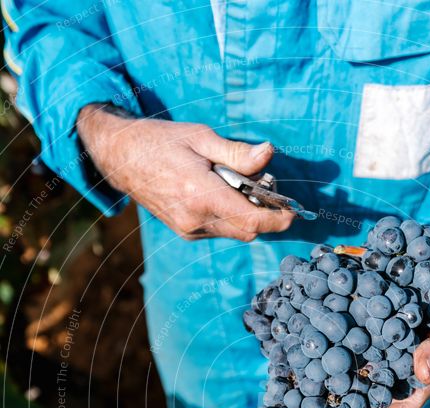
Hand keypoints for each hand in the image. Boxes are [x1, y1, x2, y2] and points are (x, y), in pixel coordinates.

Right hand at [77, 105, 294, 240]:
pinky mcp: (185, 232)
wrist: (120, 157)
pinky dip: (231, 217)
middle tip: (267, 190)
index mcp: (200, 194)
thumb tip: (268, 153)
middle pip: (247, 231)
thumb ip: (237, 152)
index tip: (292, 212)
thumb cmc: (161, 140)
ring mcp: (189, 229)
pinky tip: (222, 194)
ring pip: (235, 232)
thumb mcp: (201, 137)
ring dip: (247, 216)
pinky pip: (220, 230)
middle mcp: (195, 219)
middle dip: (264, 216)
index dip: (277, 219)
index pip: (251, 220)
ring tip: (240, 186)